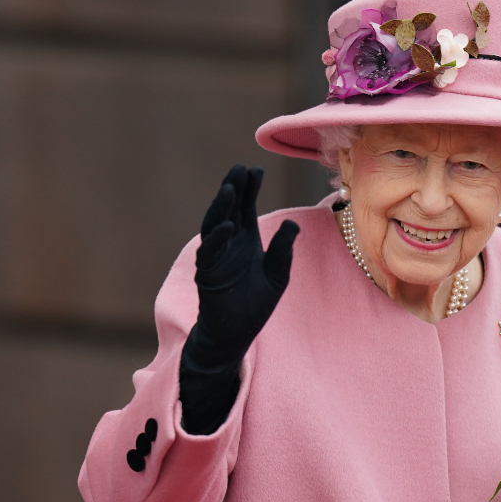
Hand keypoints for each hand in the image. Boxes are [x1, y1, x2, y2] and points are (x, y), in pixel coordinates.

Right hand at [182, 165, 299, 371]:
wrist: (236, 334)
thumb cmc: (255, 304)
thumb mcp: (277, 274)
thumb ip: (283, 250)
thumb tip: (292, 224)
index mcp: (246, 241)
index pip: (245, 208)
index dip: (249, 189)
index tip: (255, 169)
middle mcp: (228, 244)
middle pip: (228, 210)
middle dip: (233, 189)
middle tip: (239, 168)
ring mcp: (216, 258)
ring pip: (215, 225)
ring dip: (221, 206)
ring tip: (230, 188)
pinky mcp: (208, 275)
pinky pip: (209, 253)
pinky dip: (217, 239)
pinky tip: (228, 225)